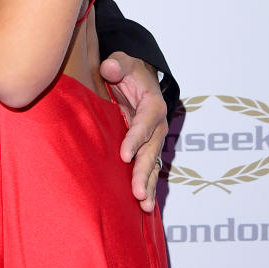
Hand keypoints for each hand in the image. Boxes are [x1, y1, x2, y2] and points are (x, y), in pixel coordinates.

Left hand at [99, 52, 166, 212]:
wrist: (137, 77)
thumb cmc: (127, 70)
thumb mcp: (122, 61)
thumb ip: (117, 64)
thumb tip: (110, 67)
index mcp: (153, 105)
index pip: (144, 123)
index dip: (135, 139)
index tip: (124, 156)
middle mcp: (158, 125)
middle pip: (151, 150)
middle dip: (144, 172)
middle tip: (137, 192)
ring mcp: (154, 139)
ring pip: (153, 164)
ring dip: (149, 185)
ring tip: (145, 206)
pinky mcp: (147, 148)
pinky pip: (149, 169)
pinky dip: (148, 186)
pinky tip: (145, 206)